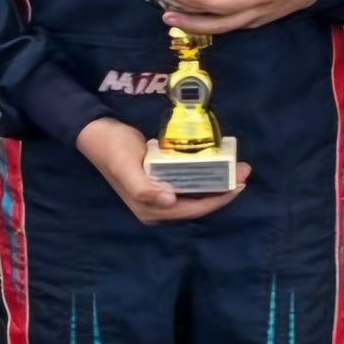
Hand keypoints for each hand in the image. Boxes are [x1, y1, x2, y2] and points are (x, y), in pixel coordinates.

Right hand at [77, 114, 250, 223]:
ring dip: (218, 180)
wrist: (98, 133)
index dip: (219, 200)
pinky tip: (218, 162)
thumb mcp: (126, 168)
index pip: (194, 209)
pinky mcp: (162, 180)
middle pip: (199, 202)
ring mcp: (161, 194)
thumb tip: (169, 201)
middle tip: (245, 170)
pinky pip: (190, 181)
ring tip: (238, 166)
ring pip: (197, 192)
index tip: (240, 184)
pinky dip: (206, 173)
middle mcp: (158, 206)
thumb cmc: (113, 150)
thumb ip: (143, 189)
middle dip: (224, 189)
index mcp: (151, 209)